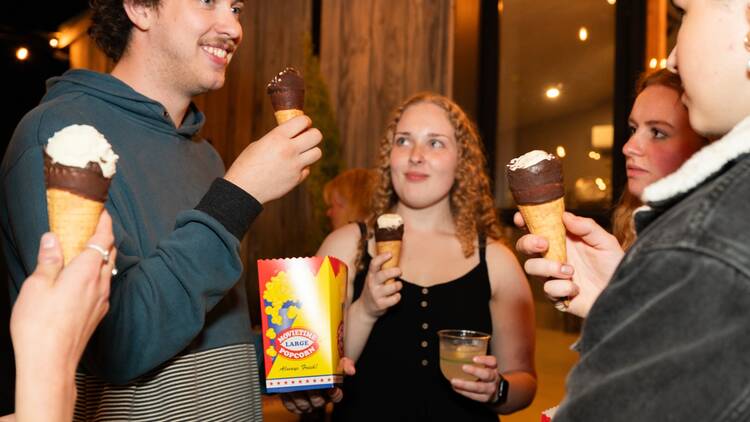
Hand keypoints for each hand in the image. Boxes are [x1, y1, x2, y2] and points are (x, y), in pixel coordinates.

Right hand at [11, 211, 115, 421]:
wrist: (50, 363)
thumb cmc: (39, 325)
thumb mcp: (37, 285)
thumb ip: (48, 259)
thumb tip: (53, 238)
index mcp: (85, 272)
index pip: (102, 240)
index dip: (104, 223)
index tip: (102, 212)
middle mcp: (99, 285)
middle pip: (109, 253)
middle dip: (104, 237)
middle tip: (92, 226)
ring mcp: (101, 301)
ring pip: (107, 271)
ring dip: (101, 256)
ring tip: (86, 249)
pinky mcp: (98, 315)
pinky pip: (103, 287)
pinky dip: (97, 274)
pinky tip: (84, 278)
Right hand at [224, 115, 321, 203]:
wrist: (243, 189)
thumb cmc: (247, 165)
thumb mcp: (259, 144)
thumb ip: (278, 138)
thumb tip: (293, 134)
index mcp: (277, 137)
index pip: (303, 121)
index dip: (305, 121)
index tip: (303, 124)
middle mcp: (289, 150)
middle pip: (317, 136)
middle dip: (312, 134)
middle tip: (306, 137)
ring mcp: (295, 166)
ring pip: (317, 153)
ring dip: (311, 151)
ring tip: (301, 153)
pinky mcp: (296, 179)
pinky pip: (307, 169)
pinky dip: (302, 168)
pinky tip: (291, 168)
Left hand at [279, 357, 355, 413]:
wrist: (306, 362)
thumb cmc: (323, 363)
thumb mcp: (336, 360)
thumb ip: (345, 363)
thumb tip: (351, 371)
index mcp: (332, 390)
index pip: (337, 397)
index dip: (335, 394)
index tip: (332, 388)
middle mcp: (320, 398)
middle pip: (318, 401)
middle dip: (313, 393)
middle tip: (309, 383)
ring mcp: (306, 402)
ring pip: (304, 405)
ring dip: (298, 396)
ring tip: (294, 384)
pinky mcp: (293, 403)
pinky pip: (290, 405)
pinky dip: (287, 398)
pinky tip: (285, 388)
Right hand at [359, 252, 402, 318]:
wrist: (364, 308)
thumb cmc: (374, 289)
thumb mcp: (374, 278)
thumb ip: (381, 269)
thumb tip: (394, 254)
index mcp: (371, 275)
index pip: (374, 264)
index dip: (382, 258)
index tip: (390, 254)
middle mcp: (372, 284)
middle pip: (383, 275)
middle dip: (394, 272)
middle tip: (399, 271)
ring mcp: (376, 294)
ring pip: (392, 287)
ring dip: (398, 285)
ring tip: (398, 285)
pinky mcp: (381, 304)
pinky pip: (395, 299)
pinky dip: (398, 296)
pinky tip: (396, 295)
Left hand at [449, 355, 500, 403]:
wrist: (498, 391)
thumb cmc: (487, 373)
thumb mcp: (486, 365)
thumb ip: (475, 359)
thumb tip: (456, 349)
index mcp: (493, 368)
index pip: (492, 361)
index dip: (484, 360)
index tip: (474, 358)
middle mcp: (493, 378)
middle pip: (487, 375)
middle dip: (475, 371)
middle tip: (463, 367)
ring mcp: (490, 389)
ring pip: (479, 388)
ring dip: (465, 385)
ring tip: (454, 381)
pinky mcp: (484, 398)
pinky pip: (473, 396)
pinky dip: (463, 392)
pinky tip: (455, 388)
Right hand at [514, 212, 623, 317]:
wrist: (622, 293)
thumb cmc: (614, 266)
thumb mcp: (605, 242)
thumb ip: (587, 227)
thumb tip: (565, 216)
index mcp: (563, 240)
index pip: (537, 227)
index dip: (524, 221)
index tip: (520, 218)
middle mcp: (554, 256)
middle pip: (525, 246)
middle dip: (528, 242)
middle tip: (544, 243)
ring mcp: (553, 276)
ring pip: (531, 267)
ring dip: (548, 267)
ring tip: (571, 271)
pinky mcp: (556, 295)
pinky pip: (548, 289)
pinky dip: (564, 287)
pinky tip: (578, 289)